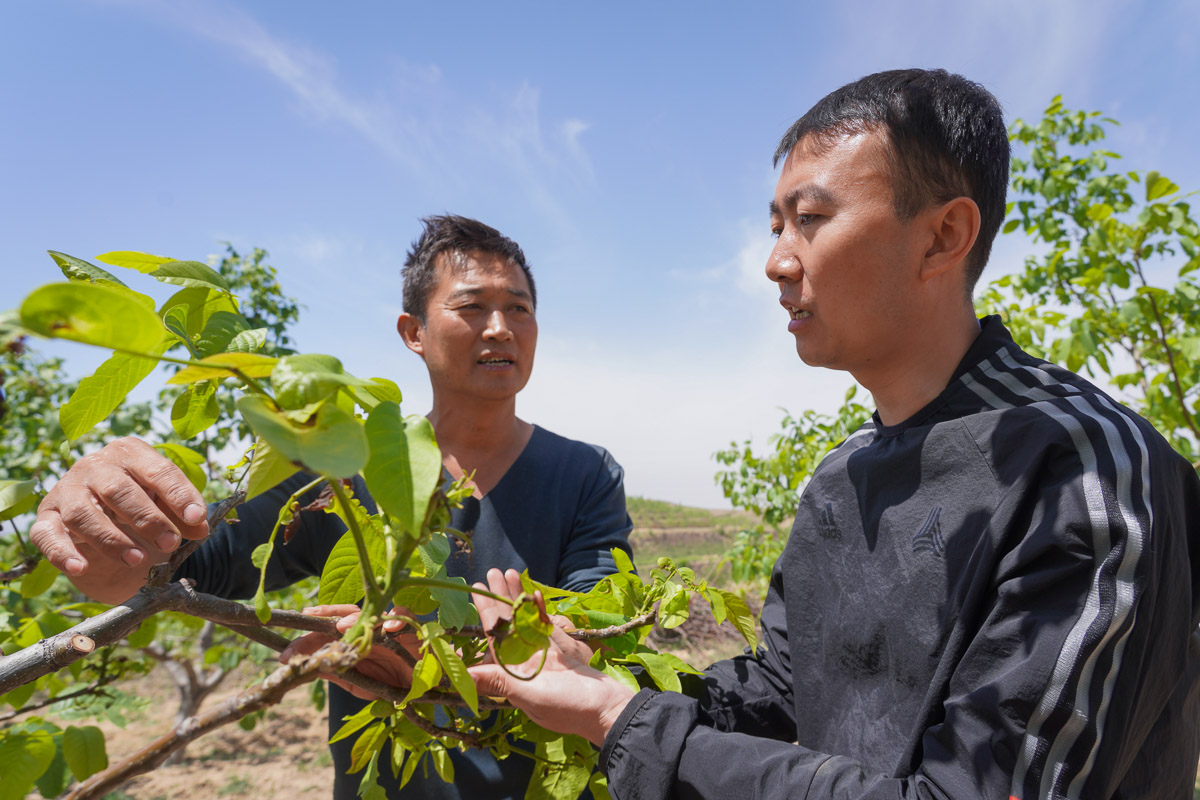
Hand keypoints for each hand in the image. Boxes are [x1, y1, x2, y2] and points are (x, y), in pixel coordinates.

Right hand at [29, 437, 208, 602]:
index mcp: (129, 453)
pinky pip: (47, 534)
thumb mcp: (165, 503)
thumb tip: (200, 528)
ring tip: (138, 560)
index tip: (197, 518)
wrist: (102, 513)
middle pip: (118, 490)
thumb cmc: (141, 502)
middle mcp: (94, 466)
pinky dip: (62, 552)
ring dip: (111, 539)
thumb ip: (183, 514)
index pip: (157, 470)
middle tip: (170, 543)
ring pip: (84, 514)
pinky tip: (80, 568)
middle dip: (147, 519)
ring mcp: (67, 490)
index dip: (179, 495)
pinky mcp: (46, 517)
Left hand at [281, 605, 416, 699]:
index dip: (308, 637)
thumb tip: (310, 666)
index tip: (285, 652)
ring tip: (342, 626)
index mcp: (355, 640)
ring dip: (356, 617)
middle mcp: (370, 628)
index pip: (329, 631)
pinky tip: (387, 628)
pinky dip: (397, 619)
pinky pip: (405, 616)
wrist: (425, 687)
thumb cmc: (390, 682)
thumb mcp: (358, 683)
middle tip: (308, 617)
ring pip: (372, 612)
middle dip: (326, 615)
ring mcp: (390, 627)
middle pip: (346, 613)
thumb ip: (338, 672)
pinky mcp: (413, 628)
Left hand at [469, 568, 635, 746]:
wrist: (608, 707)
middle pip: (502, 627)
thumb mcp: (529, 695)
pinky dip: (538, 607)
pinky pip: (544, 622)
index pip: (483, 651)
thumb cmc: (567, 708)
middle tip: (482, 578)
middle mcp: (521, 662)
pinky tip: (532, 591)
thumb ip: (496, 682)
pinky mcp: (560, 645)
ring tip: (506, 572)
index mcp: (509, 675)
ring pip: (522, 619)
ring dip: (514, 597)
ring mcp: (541, 651)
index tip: (454, 619)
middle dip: (492, 602)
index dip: (469, 635)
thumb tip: (459, 677)